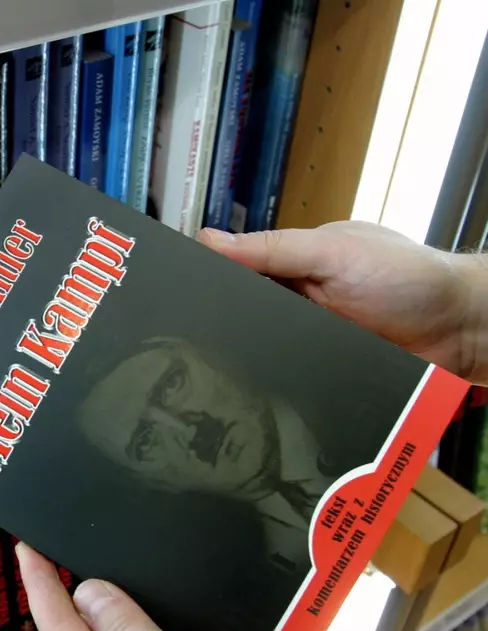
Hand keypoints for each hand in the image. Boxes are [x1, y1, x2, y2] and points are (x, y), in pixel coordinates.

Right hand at [197, 221, 487, 384]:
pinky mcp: (321, 371)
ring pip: (261, 349)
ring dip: (245, 356)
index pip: (238, 270)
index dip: (209, 280)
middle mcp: (298, 301)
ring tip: (203, 371)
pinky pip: (286, 378)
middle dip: (222, 325)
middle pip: (244, 314)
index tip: (173, 293)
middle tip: (180, 341)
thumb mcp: (334, 251)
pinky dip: (273, 382)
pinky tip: (248, 389)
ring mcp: (309, 338)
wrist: (462, 330)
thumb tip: (209, 239)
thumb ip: (273, 249)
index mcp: (295, 262)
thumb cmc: (408, 277)